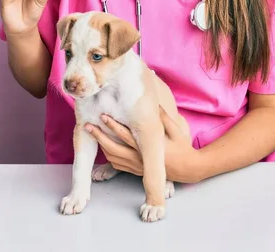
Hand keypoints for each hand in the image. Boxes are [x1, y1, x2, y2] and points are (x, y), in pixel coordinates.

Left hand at [86, 106, 201, 183]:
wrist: (187, 169)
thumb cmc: (181, 147)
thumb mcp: (176, 130)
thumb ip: (165, 117)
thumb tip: (154, 103)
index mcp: (148, 147)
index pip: (126, 136)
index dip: (113, 126)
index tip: (102, 116)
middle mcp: (140, 158)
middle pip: (113, 148)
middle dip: (99, 136)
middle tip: (87, 125)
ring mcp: (136, 166)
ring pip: (112, 158)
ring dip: (101, 145)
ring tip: (92, 132)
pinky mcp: (135, 170)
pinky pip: (116, 165)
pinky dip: (107, 155)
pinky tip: (102, 145)